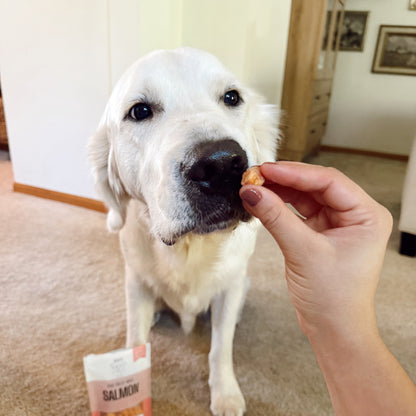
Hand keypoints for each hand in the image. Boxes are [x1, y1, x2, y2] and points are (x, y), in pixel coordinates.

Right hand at [240, 162, 392, 337]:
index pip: (329, 181)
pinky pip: (298, 211)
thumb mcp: (303, 251)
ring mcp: (337, 223)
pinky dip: (279, 206)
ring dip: (279, 191)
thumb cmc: (334, 298)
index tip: (266, 170)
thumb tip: (252, 192)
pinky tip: (262, 201)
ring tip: (254, 187)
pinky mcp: (320, 233)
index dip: (294, 172)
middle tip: (255, 176)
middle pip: (315, 185)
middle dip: (284, 180)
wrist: (333, 329)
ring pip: (305, 196)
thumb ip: (275, 217)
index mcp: (367, 216)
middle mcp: (355, 215)